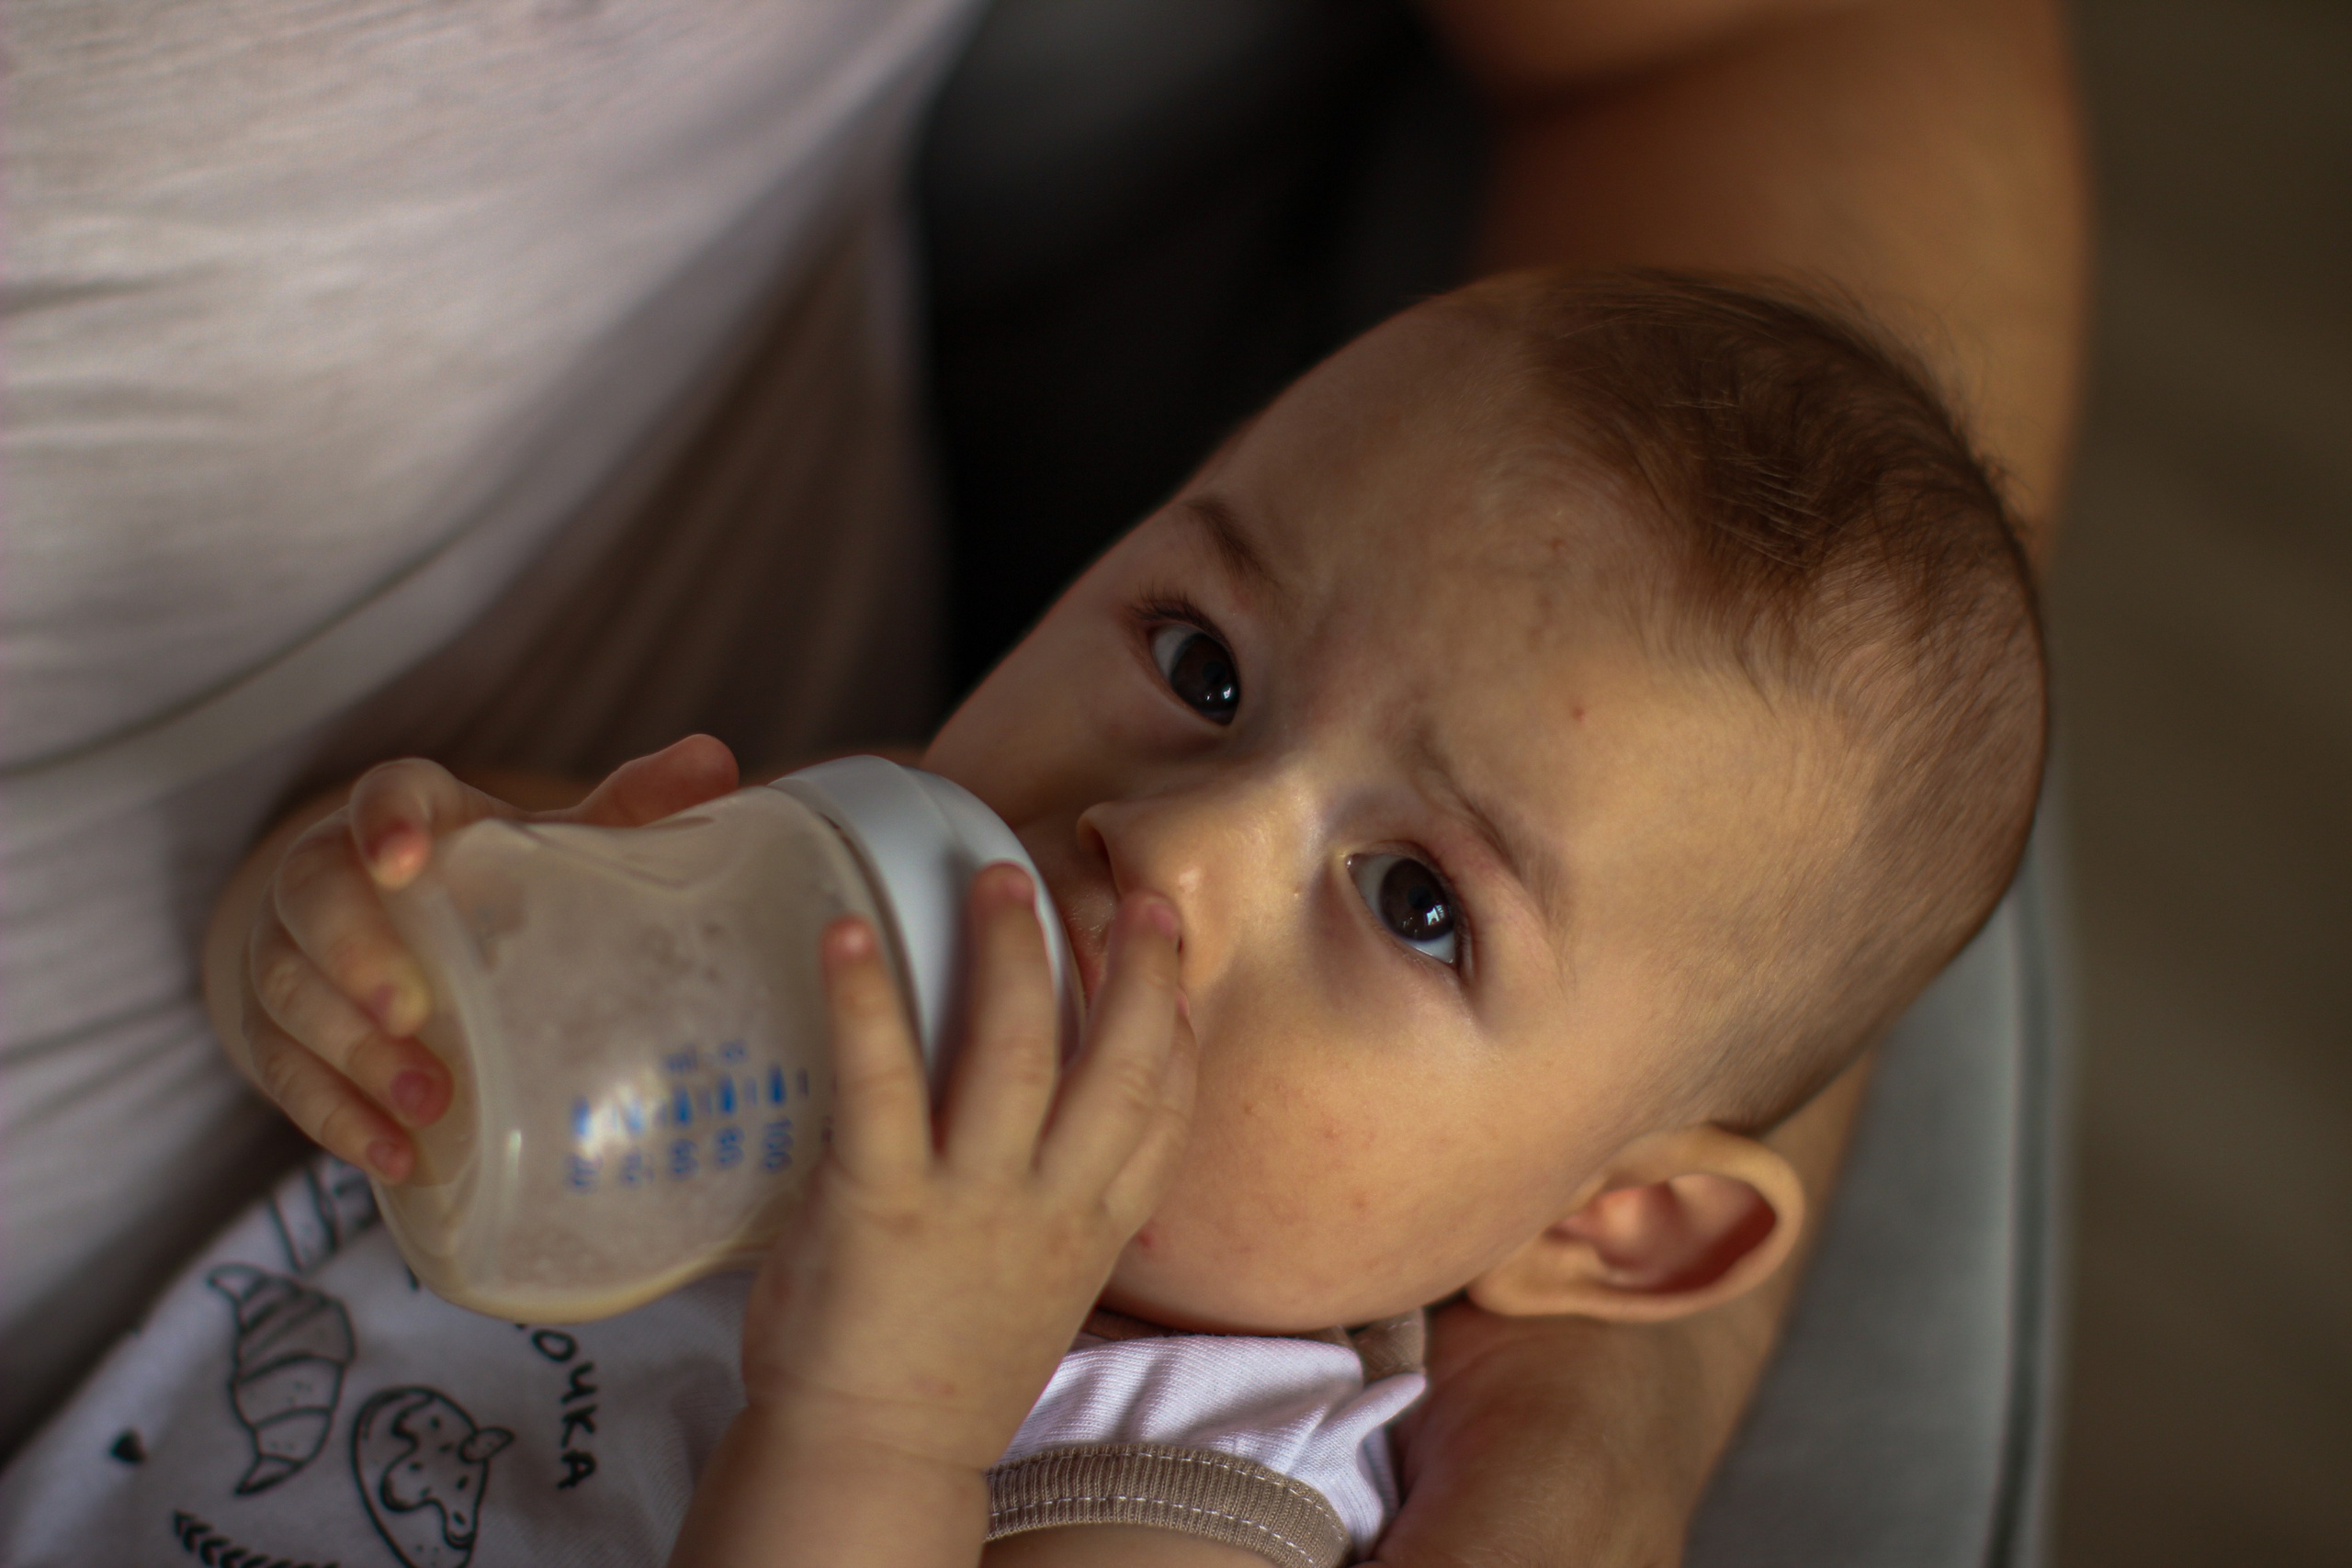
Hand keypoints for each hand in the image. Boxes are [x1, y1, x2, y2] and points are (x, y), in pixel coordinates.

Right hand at [214, 735, 739, 1180]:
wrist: (408, 946)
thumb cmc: (498, 887)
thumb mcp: (559, 847)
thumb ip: (632, 809)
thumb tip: (718, 764)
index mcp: (408, 818)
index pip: (380, 796)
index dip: (385, 823)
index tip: (404, 860)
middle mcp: (328, 876)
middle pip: (310, 900)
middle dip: (352, 957)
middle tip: (409, 1013)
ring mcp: (289, 958)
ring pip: (286, 994)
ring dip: (350, 1054)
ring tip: (426, 1103)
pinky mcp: (274, 1034)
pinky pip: (284, 1076)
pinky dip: (335, 1118)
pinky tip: (395, 1156)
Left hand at [739, 865, 1191, 1479]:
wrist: (871, 1460)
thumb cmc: (941, 1373)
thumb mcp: (1039, 1294)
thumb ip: (1058, 1212)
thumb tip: (1047, 1137)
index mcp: (1090, 1229)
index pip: (1167, 1115)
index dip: (1178, 1031)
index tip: (1173, 967)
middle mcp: (1048, 1206)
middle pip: (1117, 1066)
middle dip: (1135, 972)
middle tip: (1137, 893)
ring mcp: (969, 1202)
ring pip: (1015, 1053)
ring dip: (1013, 954)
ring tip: (1000, 877)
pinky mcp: (879, 1202)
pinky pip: (881, 1081)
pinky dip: (867, 1000)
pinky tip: (848, 935)